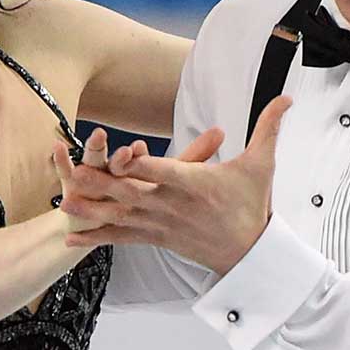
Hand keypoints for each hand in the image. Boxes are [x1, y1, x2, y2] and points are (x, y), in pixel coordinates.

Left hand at [59, 96, 291, 274]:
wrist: (249, 253)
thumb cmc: (252, 205)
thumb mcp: (262, 165)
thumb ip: (269, 128)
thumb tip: (288, 96)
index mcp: (193, 184)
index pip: (162, 170)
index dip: (140, 162)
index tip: (117, 152)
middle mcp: (171, 205)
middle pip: (131, 191)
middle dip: (100, 182)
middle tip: (70, 170)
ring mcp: (160, 224)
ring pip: (119, 215)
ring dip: (90, 208)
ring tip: (61, 201)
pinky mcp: (155, 238)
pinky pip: (121, 238)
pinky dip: (96, 236)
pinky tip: (69, 237)